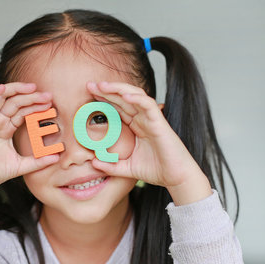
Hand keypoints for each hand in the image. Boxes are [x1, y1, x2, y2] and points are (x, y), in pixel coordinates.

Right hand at [0, 83, 58, 204]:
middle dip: (32, 97)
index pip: (23, 111)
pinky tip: (3, 89)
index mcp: (6, 128)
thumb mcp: (21, 165)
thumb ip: (38, 161)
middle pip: (15, 101)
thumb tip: (57, 158)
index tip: (50, 105)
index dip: (36, 106)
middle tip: (47, 96)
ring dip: (15, 89)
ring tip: (31, 88)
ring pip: (0, 96)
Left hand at [87, 81, 211, 204]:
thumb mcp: (127, 168)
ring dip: (118, 89)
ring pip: (135, 96)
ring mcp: (151, 119)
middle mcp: (143, 119)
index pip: (118, 108)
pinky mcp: (160, 123)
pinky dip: (137, 98)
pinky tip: (125, 95)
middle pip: (123, 98)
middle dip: (106, 90)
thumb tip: (93, 163)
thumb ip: (110, 165)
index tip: (89, 96)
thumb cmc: (156, 170)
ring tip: (103, 86)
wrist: (176, 178)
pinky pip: (148, 105)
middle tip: (90, 85)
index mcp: (136, 126)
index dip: (104, 100)